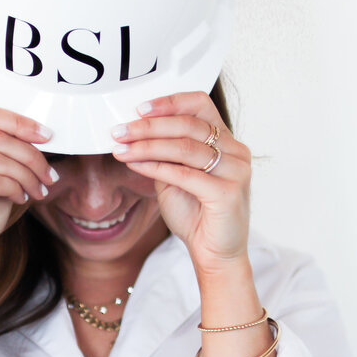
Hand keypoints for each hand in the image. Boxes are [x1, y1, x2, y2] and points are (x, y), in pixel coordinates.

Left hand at [110, 91, 251, 273]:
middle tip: (120, 131)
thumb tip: (134, 132)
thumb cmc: (197, 215)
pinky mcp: (227, 193)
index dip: (169, 102)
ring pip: (185, 148)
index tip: (139, 109)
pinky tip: (135, 165)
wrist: (214, 254)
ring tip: (121, 148)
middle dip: (149, 127)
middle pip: (189, 124)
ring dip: (147, 146)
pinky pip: (185, 174)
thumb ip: (164, 153)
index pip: (201, 105)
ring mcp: (236, 171)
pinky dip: (155, 167)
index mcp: (227, 142)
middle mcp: (236, 152)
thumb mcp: (175, 176)